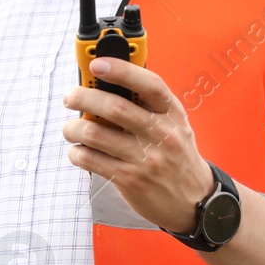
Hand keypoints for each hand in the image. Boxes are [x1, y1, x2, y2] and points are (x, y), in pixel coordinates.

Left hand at [62, 56, 215, 233]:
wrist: (194, 200)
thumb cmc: (176, 155)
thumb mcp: (174, 125)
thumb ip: (148, 104)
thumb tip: (107, 82)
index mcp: (172, 114)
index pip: (150, 85)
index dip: (122, 71)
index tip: (97, 64)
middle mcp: (162, 135)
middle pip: (115, 108)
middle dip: (84, 98)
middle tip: (71, 97)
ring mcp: (146, 159)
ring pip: (96, 135)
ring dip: (73, 128)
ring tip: (70, 129)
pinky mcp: (130, 180)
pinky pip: (91, 160)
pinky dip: (77, 153)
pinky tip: (79, 151)